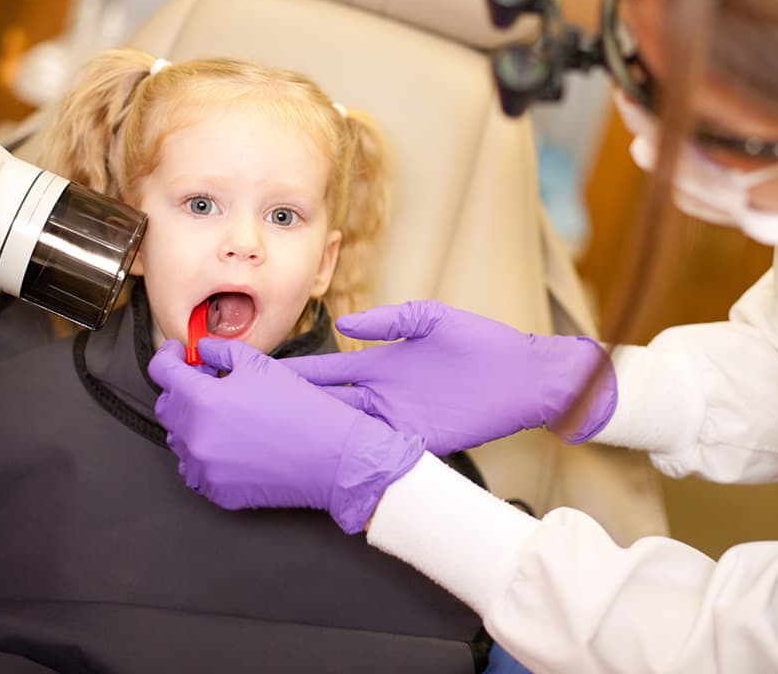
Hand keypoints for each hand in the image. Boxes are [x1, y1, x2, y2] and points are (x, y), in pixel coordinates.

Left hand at [148, 337, 424, 532]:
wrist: (332, 458)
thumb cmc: (303, 410)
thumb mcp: (263, 367)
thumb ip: (223, 352)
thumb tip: (204, 352)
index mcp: (202, 400)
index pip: (162, 372)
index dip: (168, 356)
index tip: (178, 352)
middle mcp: (195, 436)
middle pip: (167, 407)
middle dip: (182, 390)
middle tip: (208, 382)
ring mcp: (203, 468)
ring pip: (180, 439)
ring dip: (194, 423)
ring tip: (227, 415)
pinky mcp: (215, 491)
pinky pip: (196, 468)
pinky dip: (206, 453)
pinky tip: (234, 442)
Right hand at [281, 301, 616, 455]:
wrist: (525, 375)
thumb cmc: (482, 343)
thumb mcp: (432, 319)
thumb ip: (389, 321)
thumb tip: (344, 324)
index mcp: (381, 365)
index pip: (327, 371)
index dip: (294, 374)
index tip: (258, 374)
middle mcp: (382, 396)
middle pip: (327, 404)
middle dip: (292, 409)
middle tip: (251, 412)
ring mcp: (398, 419)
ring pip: (346, 429)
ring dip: (316, 434)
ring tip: (275, 438)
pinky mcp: (420, 439)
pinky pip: (380, 448)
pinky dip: (355, 453)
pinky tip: (326, 457)